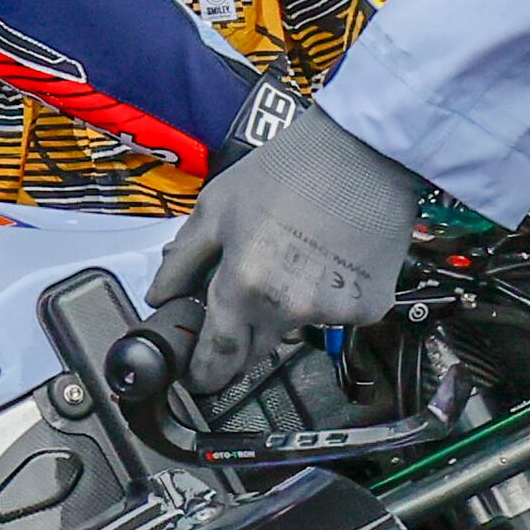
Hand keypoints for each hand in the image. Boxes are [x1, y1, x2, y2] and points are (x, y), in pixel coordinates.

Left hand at [149, 98, 421, 392]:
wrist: (366, 150)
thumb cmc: (289, 169)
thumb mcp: (217, 206)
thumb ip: (183, 258)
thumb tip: (160, 297)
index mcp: (244, 284)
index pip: (217, 355)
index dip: (204, 372)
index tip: (198, 378)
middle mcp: (287, 308)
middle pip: (255, 352)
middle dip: (241, 339)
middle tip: (241, 305)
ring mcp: (331, 312)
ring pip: (294, 332)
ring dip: (284, 314)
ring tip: (292, 263)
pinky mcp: (368, 308)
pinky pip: (334, 318)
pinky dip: (326, 299)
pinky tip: (327, 261)